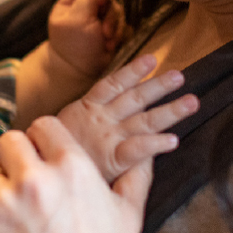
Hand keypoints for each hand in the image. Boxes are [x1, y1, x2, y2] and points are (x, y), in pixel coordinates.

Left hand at [0, 120, 149, 232]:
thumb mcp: (129, 216)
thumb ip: (136, 174)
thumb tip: (149, 148)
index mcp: (74, 169)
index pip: (44, 124)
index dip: (41, 139)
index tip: (39, 155)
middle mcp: (37, 179)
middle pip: (10, 140)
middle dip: (15, 157)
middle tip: (19, 179)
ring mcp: (5, 202)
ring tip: (2, 204)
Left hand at [48, 0, 126, 77]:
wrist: (80, 72)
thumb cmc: (74, 44)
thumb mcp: (76, 18)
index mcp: (69, 3)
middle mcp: (84, 8)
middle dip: (108, 10)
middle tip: (103, 28)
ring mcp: (98, 20)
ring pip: (116, 10)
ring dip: (113, 24)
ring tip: (106, 39)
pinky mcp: (110, 31)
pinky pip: (122, 24)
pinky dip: (118, 34)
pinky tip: (110, 44)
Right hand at [57, 54, 198, 182]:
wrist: (42, 173)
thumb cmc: (53, 150)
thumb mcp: (64, 124)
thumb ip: (87, 113)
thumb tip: (110, 100)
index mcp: (87, 107)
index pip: (112, 83)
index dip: (132, 70)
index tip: (152, 58)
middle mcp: (101, 120)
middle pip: (134, 99)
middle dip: (158, 87)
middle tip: (180, 76)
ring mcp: (107, 139)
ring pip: (142, 120)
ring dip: (168, 110)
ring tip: (191, 101)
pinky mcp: (111, 160)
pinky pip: (137, 150)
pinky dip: (155, 144)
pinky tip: (173, 140)